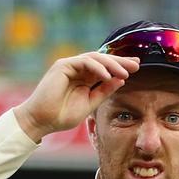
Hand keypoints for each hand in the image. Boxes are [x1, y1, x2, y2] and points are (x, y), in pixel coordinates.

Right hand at [12, 52, 139, 141]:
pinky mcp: (63, 65)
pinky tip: (108, 75)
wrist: (41, 120)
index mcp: (84, 78)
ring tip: (125, 72)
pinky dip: (98, 67)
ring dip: (112, 64)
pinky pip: (84, 62)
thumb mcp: (90, 103)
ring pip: (95, 58)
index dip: (120, 66)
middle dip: (120, 61)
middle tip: (137, 64)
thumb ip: (104, 91)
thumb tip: (121, 80)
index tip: (137, 68)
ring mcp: (70, 66)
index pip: (105, 68)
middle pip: (102, 60)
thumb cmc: (62, 115)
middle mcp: (78, 69)